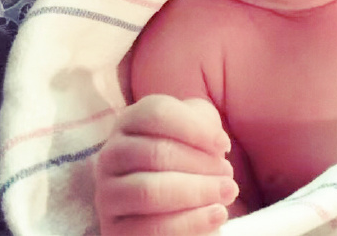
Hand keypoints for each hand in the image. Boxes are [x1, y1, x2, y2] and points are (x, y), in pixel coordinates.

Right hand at [95, 95, 238, 235]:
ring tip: (228, 192)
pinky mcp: (114, 231)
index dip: (195, 128)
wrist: (170, 203)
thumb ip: (203, 122)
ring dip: (197, 192)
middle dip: (201, 164)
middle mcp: (111, 154)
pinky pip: (150, 229)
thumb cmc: (186, 156)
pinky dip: (190, 222)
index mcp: (130, 121)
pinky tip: (217, 214)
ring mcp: (107, 194)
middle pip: (156, 153)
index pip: (157, 113)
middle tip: (228, 173)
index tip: (224, 146)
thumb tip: (216, 143)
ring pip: (149, 191)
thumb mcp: (194, 129)